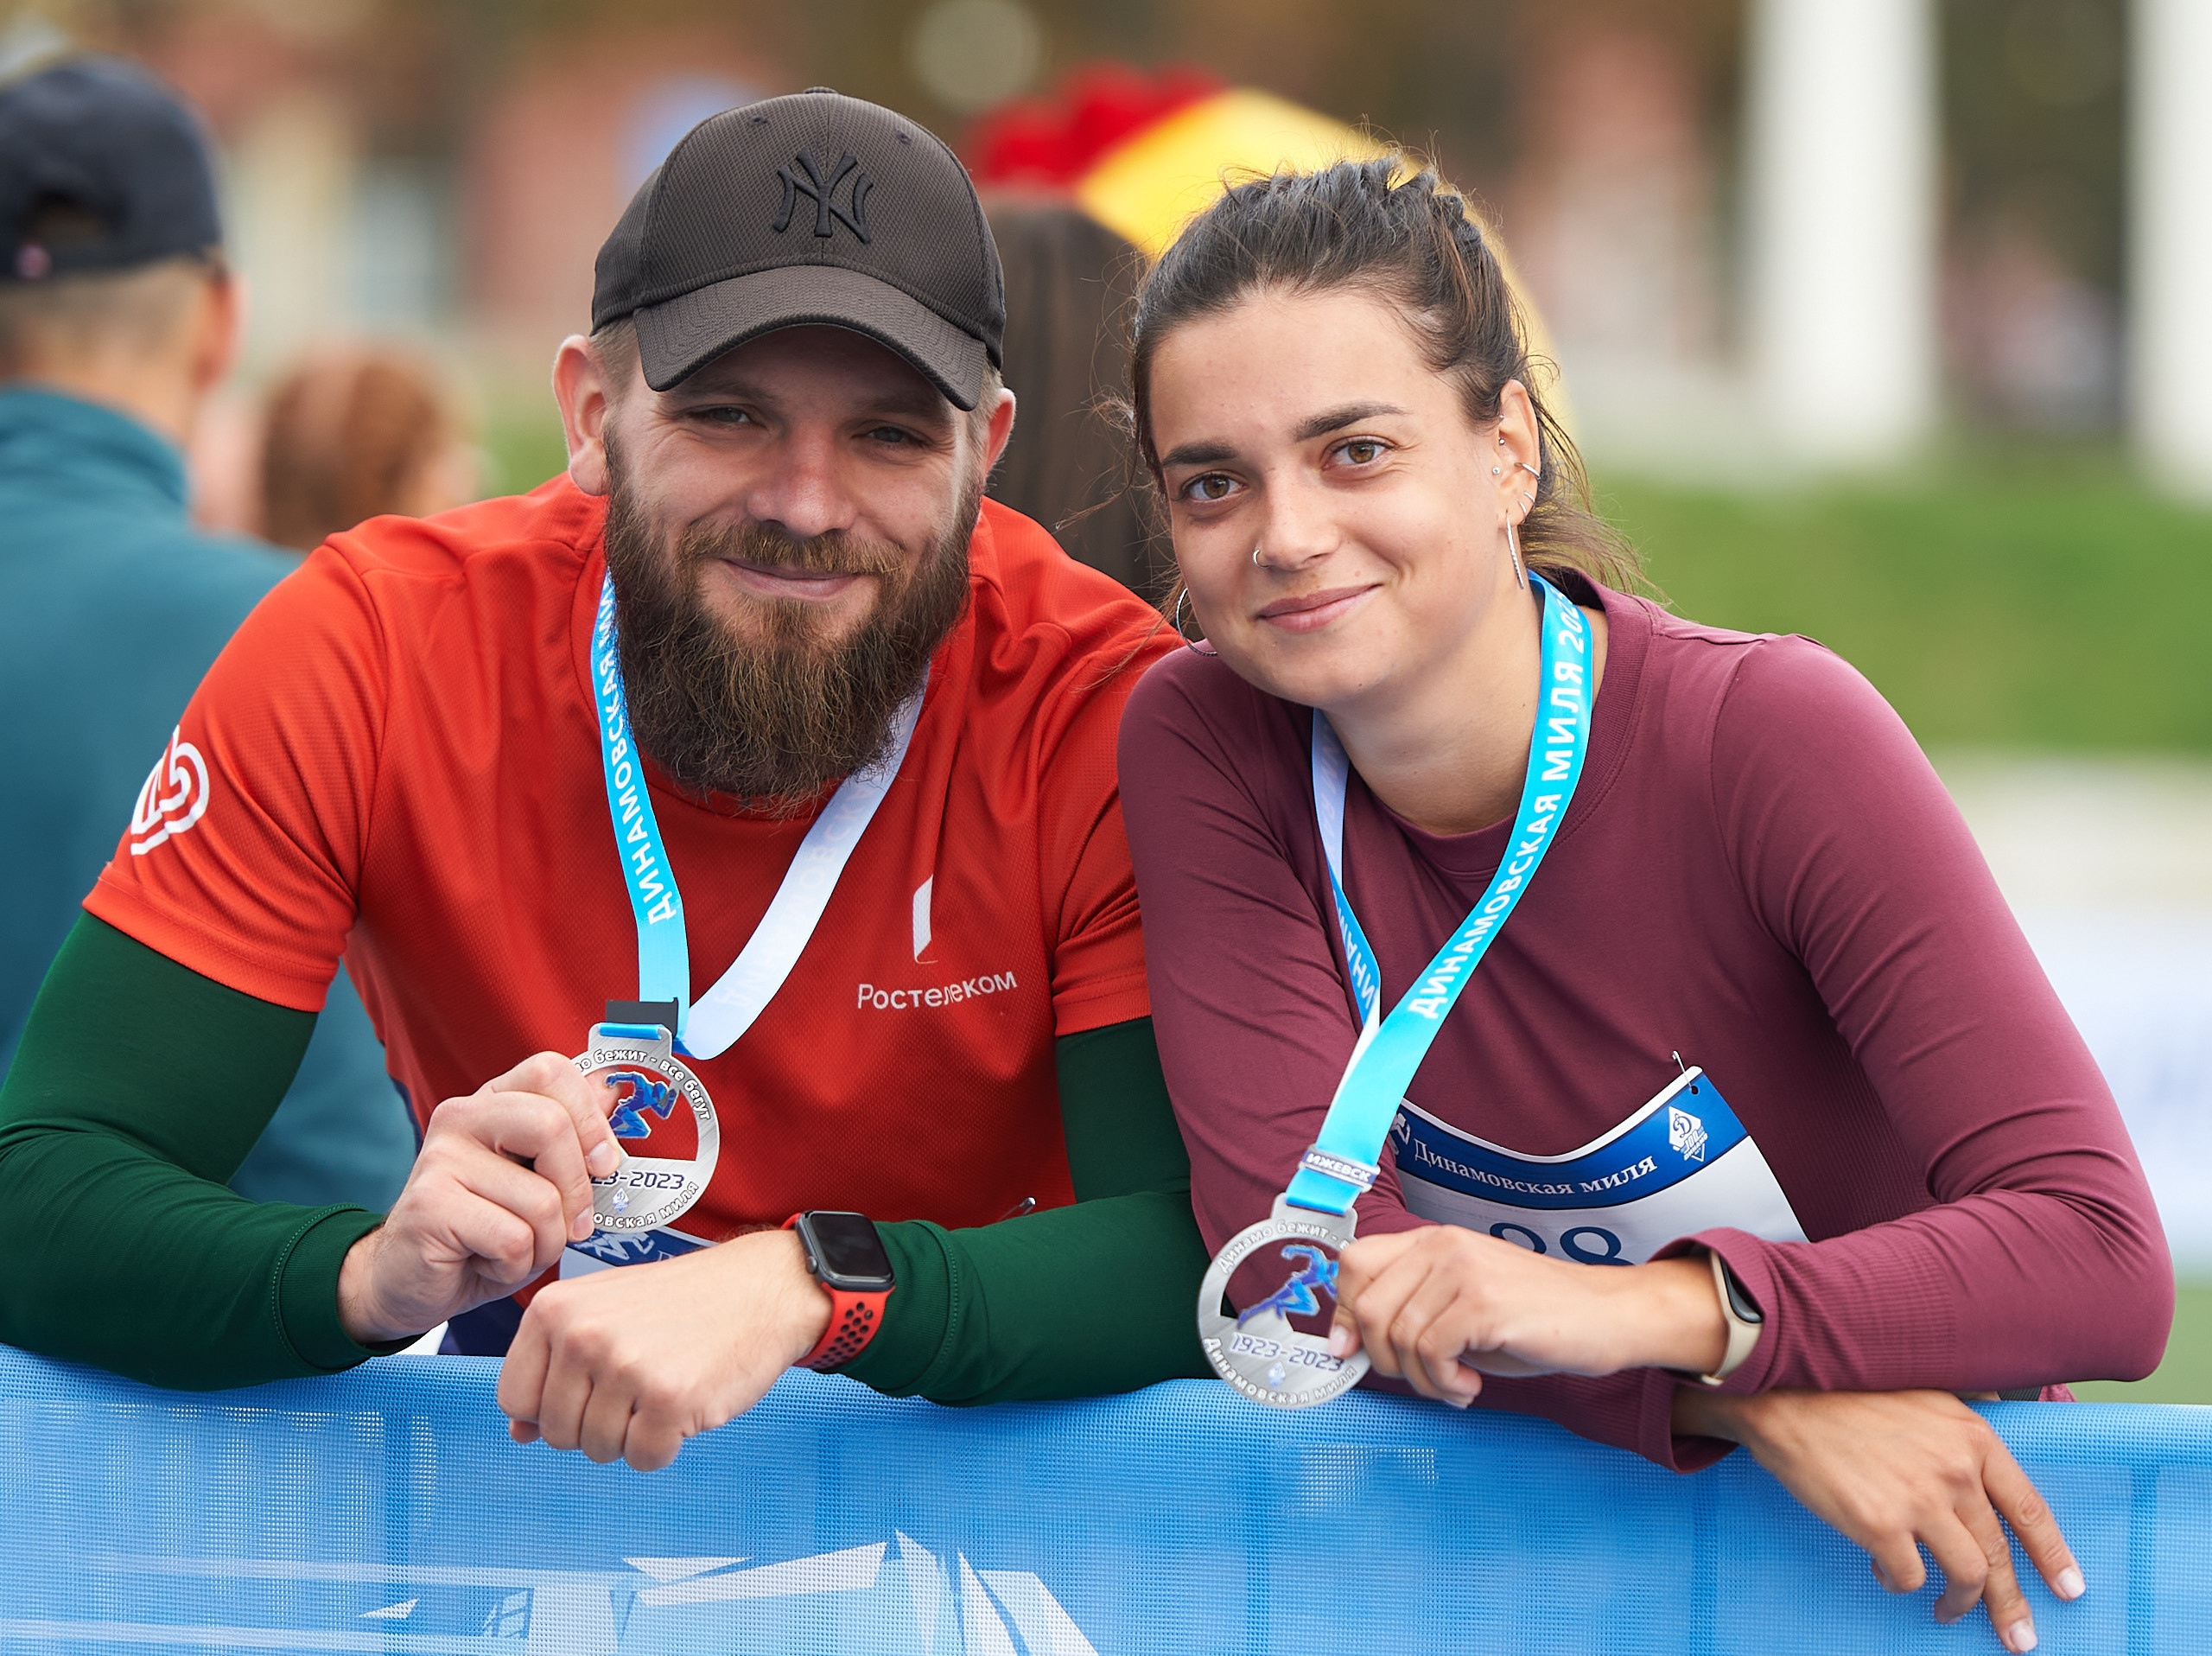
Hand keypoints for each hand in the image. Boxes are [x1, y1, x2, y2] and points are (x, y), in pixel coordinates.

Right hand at [337, 1052, 624, 1343]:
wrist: (411, 1280)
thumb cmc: (483, 1232)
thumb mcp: (541, 1182)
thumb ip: (573, 1138)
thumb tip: (610, 1088)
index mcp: (494, 1101)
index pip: (552, 1071)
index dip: (592, 1119)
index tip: (604, 1163)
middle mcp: (462, 1117)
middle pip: (552, 1125)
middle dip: (578, 1188)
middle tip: (572, 1224)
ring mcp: (441, 1158)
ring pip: (541, 1197)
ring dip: (547, 1242)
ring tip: (517, 1249)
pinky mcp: (429, 1204)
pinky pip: (514, 1238)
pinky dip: (518, 1265)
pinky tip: (489, 1263)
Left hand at [495, 1228, 831, 1470]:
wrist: (761, 1288)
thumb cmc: (681, 1303)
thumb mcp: (603, 1314)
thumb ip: (554, 1366)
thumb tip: (518, 1432)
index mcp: (554, 1308)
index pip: (513, 1398)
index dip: (550, 1407)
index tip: (590, 1386)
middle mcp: (582, 1334)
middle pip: (555, 1433)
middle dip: (596, 1424)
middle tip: (639, 1383)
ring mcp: (625, 1367)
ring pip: (598, 1450)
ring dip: (633, 1434)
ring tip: (664, 1385)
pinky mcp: (668, 1399)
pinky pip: (645, 1460)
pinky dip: (667, 1445)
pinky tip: (686, 1402)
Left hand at [1327, 1227, 1726, 1404]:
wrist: (1608, 1316)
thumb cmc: (1532, 1319)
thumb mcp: (1459, 1307)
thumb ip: (1408, 1313)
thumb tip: (1344, 1345)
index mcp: (1432, 1241)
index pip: (1355, 1263)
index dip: (1342, 1313)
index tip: (1350, 1353)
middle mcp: (1442, 1246)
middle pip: (1367, 1308)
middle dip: (1384, 1360)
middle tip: (1423, 1379)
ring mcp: (1463, 1270)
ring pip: (1398, 1337)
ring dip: (1422, 1381)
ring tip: (1457, 1385)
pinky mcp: (1484, 1303)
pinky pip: (1430, 1353)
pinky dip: (1443, 1383)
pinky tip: (1470, 1386)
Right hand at [1675, 1387, 2083, 1652]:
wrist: (1783, 1391)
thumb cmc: (1845, 1387)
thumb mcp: (1920, 1388)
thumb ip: (1960, 1413)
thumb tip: (1990, 1406)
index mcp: (1972, 1437)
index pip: (2029, 1508)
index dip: (2052, 1555)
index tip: (2069, 1589)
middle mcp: (1955, 1471)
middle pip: (2000, 1554)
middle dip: (2012, 1604)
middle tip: (2020, 1637)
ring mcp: (1919, 1500)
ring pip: (1965, 1574)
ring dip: (1960, 1603)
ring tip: (1947, 1611)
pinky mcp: (1879, 1525)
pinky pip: (1907, 1575)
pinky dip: (1899, 1582)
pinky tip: (1885, 1571)